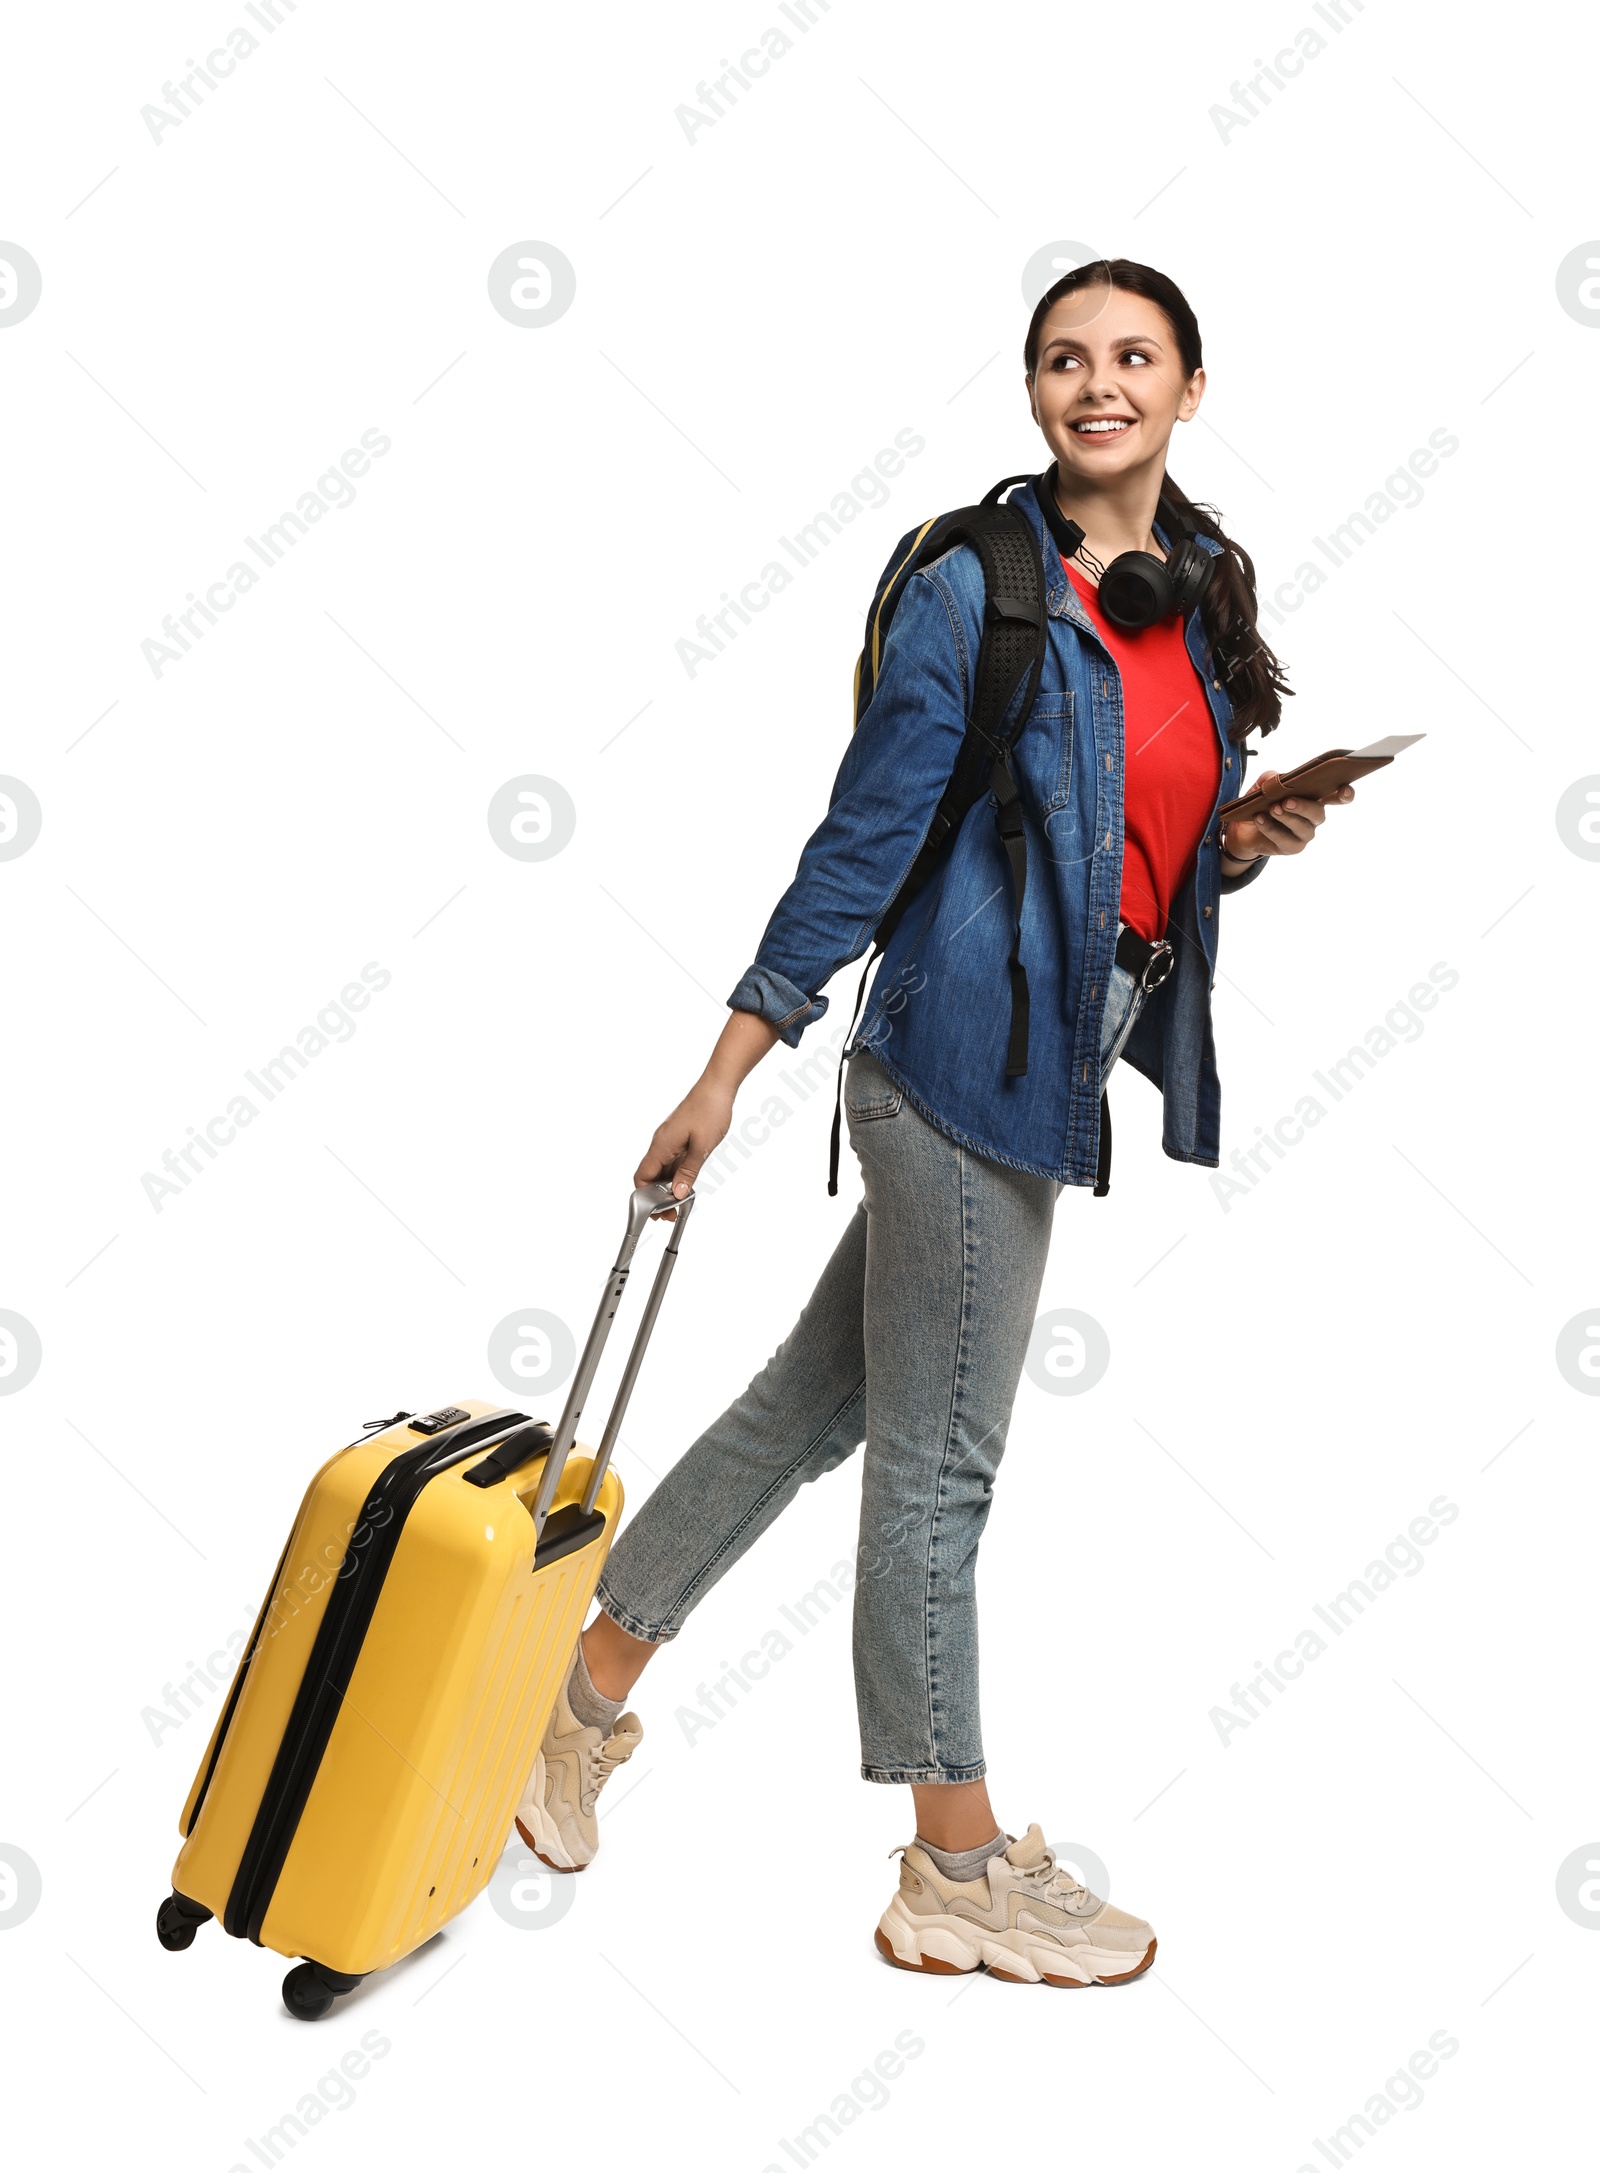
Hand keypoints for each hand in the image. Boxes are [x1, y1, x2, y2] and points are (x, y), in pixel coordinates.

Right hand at [635, 1076, 734, 1217]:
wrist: (718, 1086)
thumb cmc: (709, 1110)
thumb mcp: (702, 1148)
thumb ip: (688, 1173)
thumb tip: (677, 1194)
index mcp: (661, 1145)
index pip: (642, 1177)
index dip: (646, 1198)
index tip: (657, 1212)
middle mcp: (661, 1143)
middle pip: (650, 1176)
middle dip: (657, 1197)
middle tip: (671, 1213)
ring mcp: (669, 1140)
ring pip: (662, 1169)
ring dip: (668, 1187)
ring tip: (680, 1203)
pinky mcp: (678, 1137)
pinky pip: (672, 1161)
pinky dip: (676, 1175)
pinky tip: (685, 1184)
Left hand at [1221, 770, 1354, 864]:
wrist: (1243, 829)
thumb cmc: (1260, 804)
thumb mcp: (1262, 787)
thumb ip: (1271, 778)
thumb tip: (1276, 778)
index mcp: (1313, 799)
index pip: (1335, 797)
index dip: (1345, 794)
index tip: (1344, 789)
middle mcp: (1313, 818)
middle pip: (1318, 813)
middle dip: (1304, 806)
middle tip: (1287, 801)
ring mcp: (1304, 834)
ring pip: (1303, 827)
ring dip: (1287, 817)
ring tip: (1273, 808)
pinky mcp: (1292, 848)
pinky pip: (1285, 840)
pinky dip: (1271, 828)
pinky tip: (1260, 819)